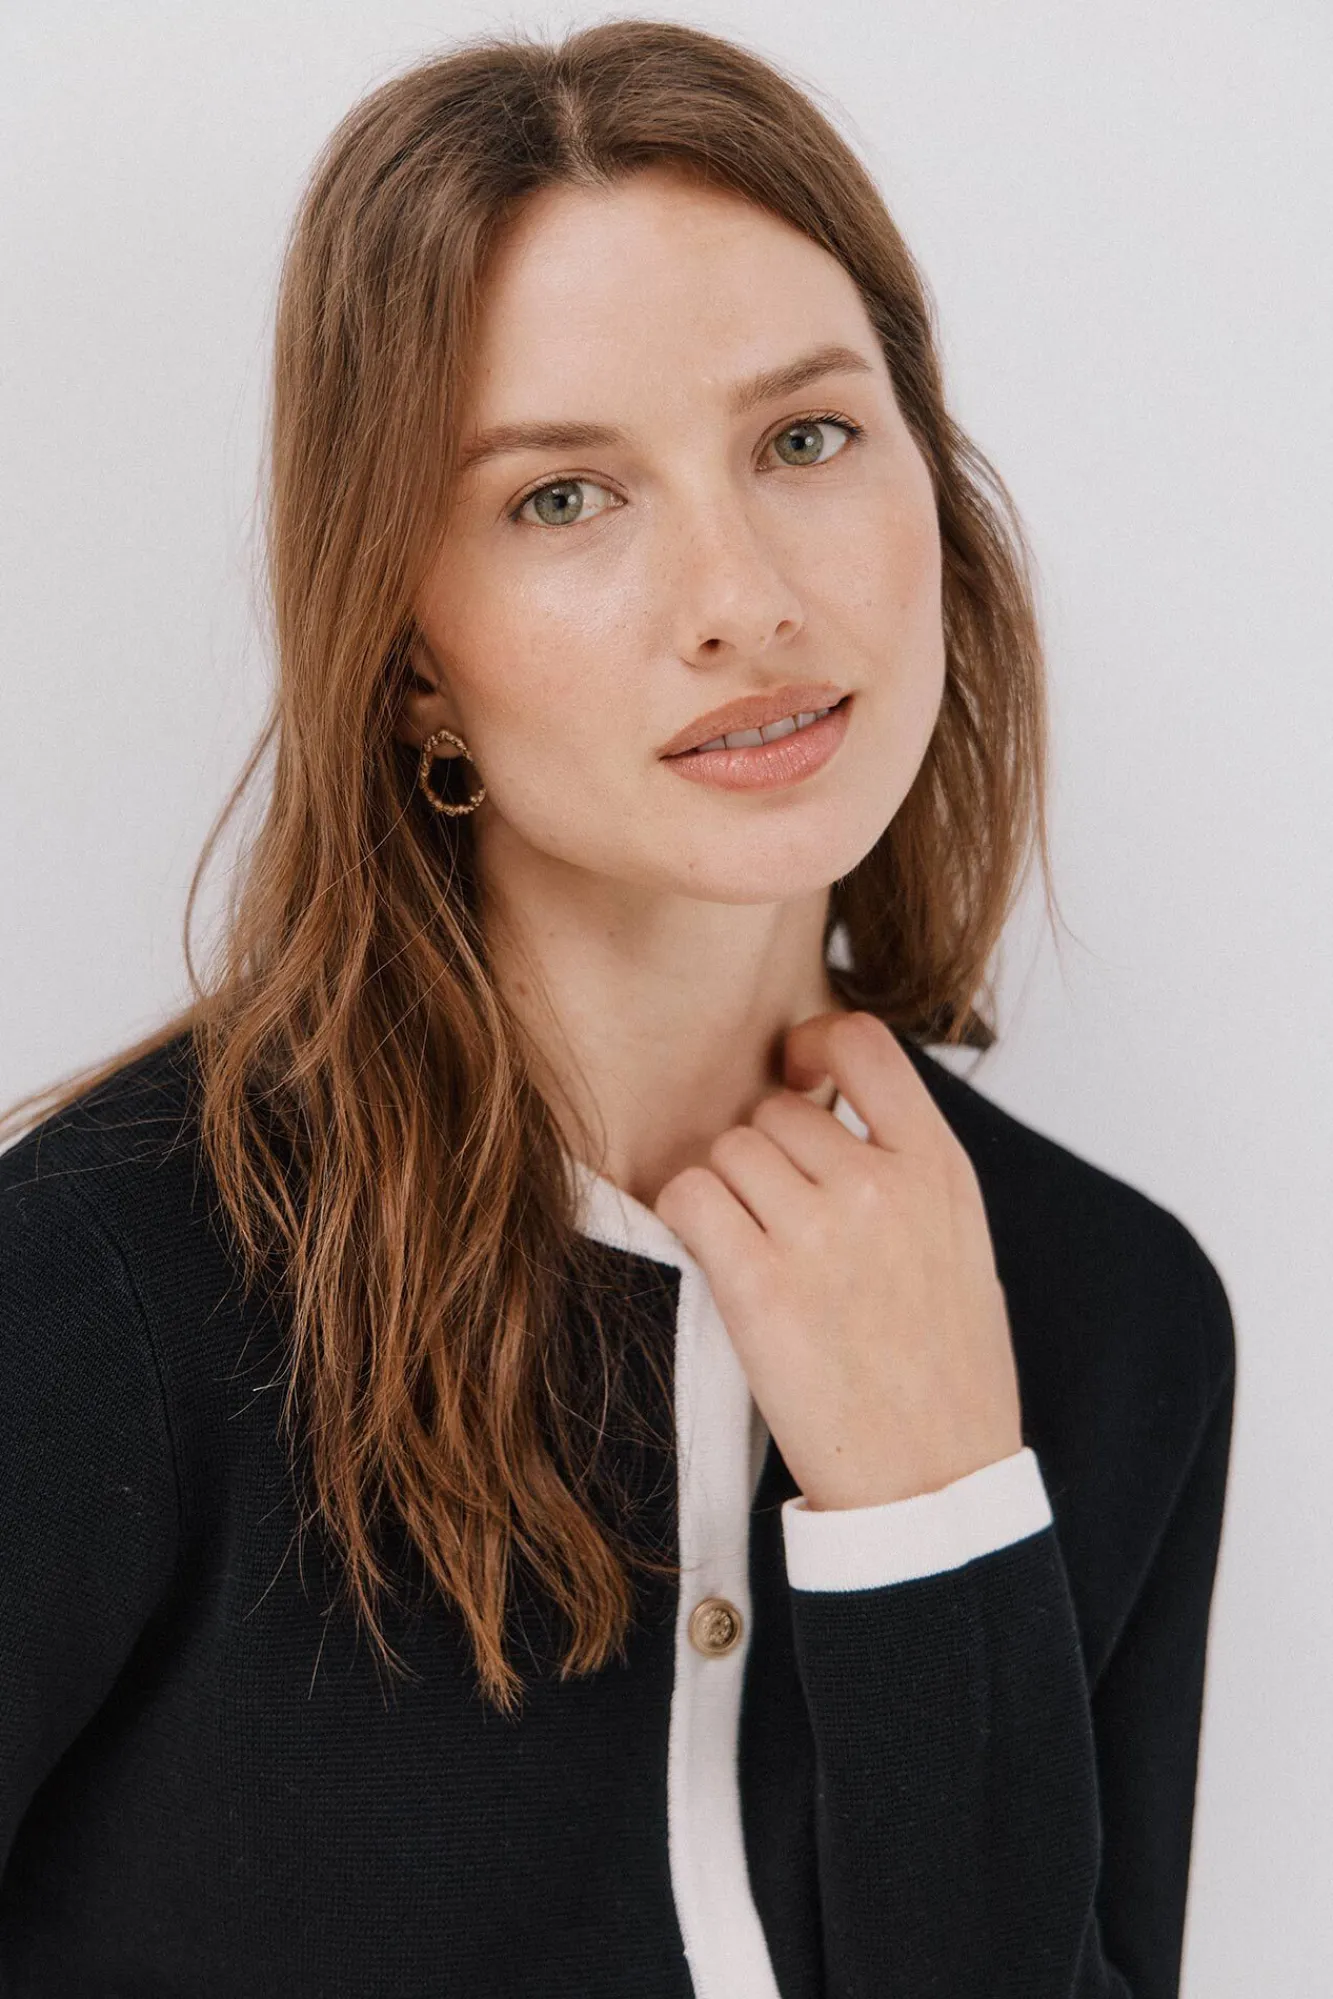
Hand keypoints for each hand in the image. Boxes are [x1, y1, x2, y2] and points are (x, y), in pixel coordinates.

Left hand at [652, 1010, 1023, 1510]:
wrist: (933, 1479)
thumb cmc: (945, 1369)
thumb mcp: (959, 1242)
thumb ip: (906, 1165)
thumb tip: (833, 1102)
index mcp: (939, 1168)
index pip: (866, 1043)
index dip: (816, 1042)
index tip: (800, 1072)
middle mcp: (881, 1185)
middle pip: (774, 1111)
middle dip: (766, 1156)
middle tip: (784, 1223)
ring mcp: (820, 1232)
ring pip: (727, 1152)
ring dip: (727, 1193)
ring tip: (761, 1255)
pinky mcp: (759, 1284)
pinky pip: (689, 1197)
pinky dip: (689, 1220)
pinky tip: (716, 1260)